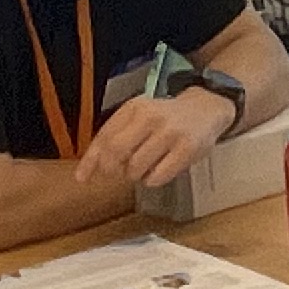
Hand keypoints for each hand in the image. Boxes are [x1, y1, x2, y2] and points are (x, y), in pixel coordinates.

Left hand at [79, 84, 230, 191]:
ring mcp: (170, 133)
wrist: (206, 108)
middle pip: (116, 153)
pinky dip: (153, 180)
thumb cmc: (166, 118)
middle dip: (113, 170)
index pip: (104, 137)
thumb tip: (88, 170)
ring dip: (136, 175)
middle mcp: (150, 117)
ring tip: (146, 167)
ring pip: (136, 168)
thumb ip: (115, 137)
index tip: (82, 178)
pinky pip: (158, 177)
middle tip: (120, 173)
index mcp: (134, 108)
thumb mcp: (139, 117)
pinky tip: (159, 170)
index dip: (90, 161)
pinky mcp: (187, 149)